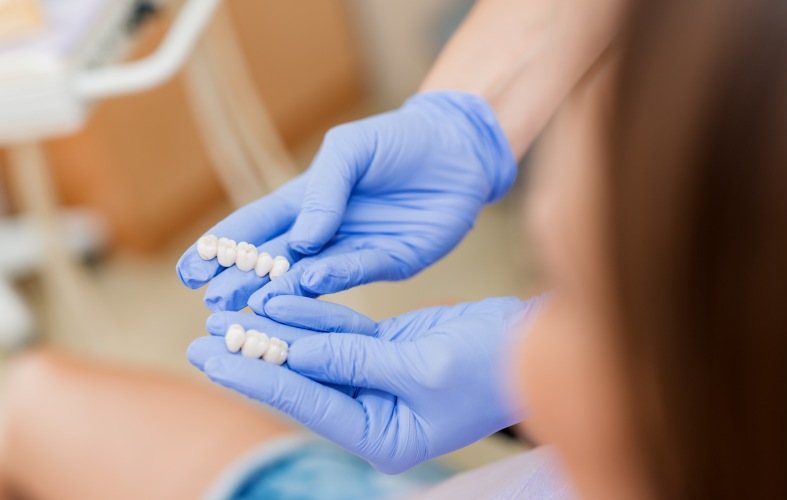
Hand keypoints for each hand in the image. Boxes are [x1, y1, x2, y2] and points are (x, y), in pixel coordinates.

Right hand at [176, 91, 515, 313]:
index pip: (255, 227)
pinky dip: (332, 281)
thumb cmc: (398, 140)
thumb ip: (323, 189)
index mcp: (307, 200)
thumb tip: (301, 240)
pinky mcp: (391, 262)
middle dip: (243, 282)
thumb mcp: (350, 150)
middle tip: (215, 303)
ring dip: (281, 291)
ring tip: (250, 306)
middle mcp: (325, 231)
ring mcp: (355, 250)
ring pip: (310, 277)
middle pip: (274, 261)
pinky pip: (357, 273)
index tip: (190, 272)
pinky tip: (308, 285)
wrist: (458, 150)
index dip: (222, 249)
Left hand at [186, 295, 539, 472]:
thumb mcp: (424, 366)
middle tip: (202, 338)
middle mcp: (374, 412)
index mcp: (383, 435)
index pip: (305, 400)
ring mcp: (377, 380)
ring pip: (314, 352)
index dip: (255, 376)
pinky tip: (279, 299)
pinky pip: (339, 332)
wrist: (533, 343)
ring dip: (275, 330)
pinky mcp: (386, 351)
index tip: (210, 356)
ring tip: (228, 313)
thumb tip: (295, 351)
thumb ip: (356, 359)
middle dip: (251, 357)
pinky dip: (311, 315)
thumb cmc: (493, 367)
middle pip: (300, 380)